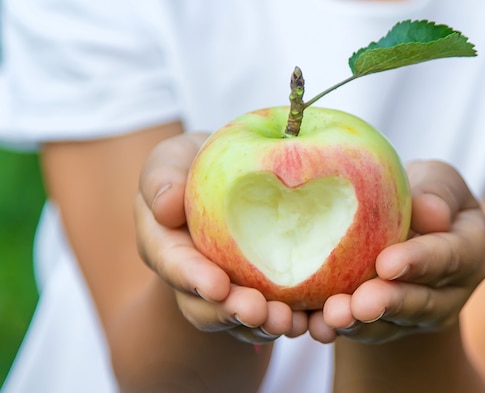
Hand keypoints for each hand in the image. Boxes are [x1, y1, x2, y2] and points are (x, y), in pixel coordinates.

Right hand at [134, 132, 307, 343]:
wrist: (227, 174)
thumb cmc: (193, 163)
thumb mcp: (171, 159)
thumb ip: (162, 179)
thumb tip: (166, 207)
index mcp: (166, 247)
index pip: (173, 264)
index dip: (193, 278)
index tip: (217, 285)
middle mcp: (192, 278)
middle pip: (205, 306)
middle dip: (231, 312)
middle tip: (258, 312)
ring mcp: (226, 289)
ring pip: (239, 319)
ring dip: (263, 325)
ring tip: (289, 322)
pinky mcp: (259, 290)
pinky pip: (272, 311)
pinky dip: (292, 318)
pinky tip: (312, 319)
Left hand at [308, 160, 484, 343]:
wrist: (399, 225)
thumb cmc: (420, 194)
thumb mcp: (435, 179)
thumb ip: (436, 191)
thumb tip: (431, 212)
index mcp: (470, 249)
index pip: (449, 257)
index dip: (419, 262)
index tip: (387, 263)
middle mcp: (449, 292)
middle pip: (421, 303)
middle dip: (388, 304)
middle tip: (361, 304)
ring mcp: (416, 315)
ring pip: (388, 325)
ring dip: (359, 324)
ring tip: (332, 317)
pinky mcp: (384, 326)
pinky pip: (361, 331)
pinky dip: (337, 329)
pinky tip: (315, 325)